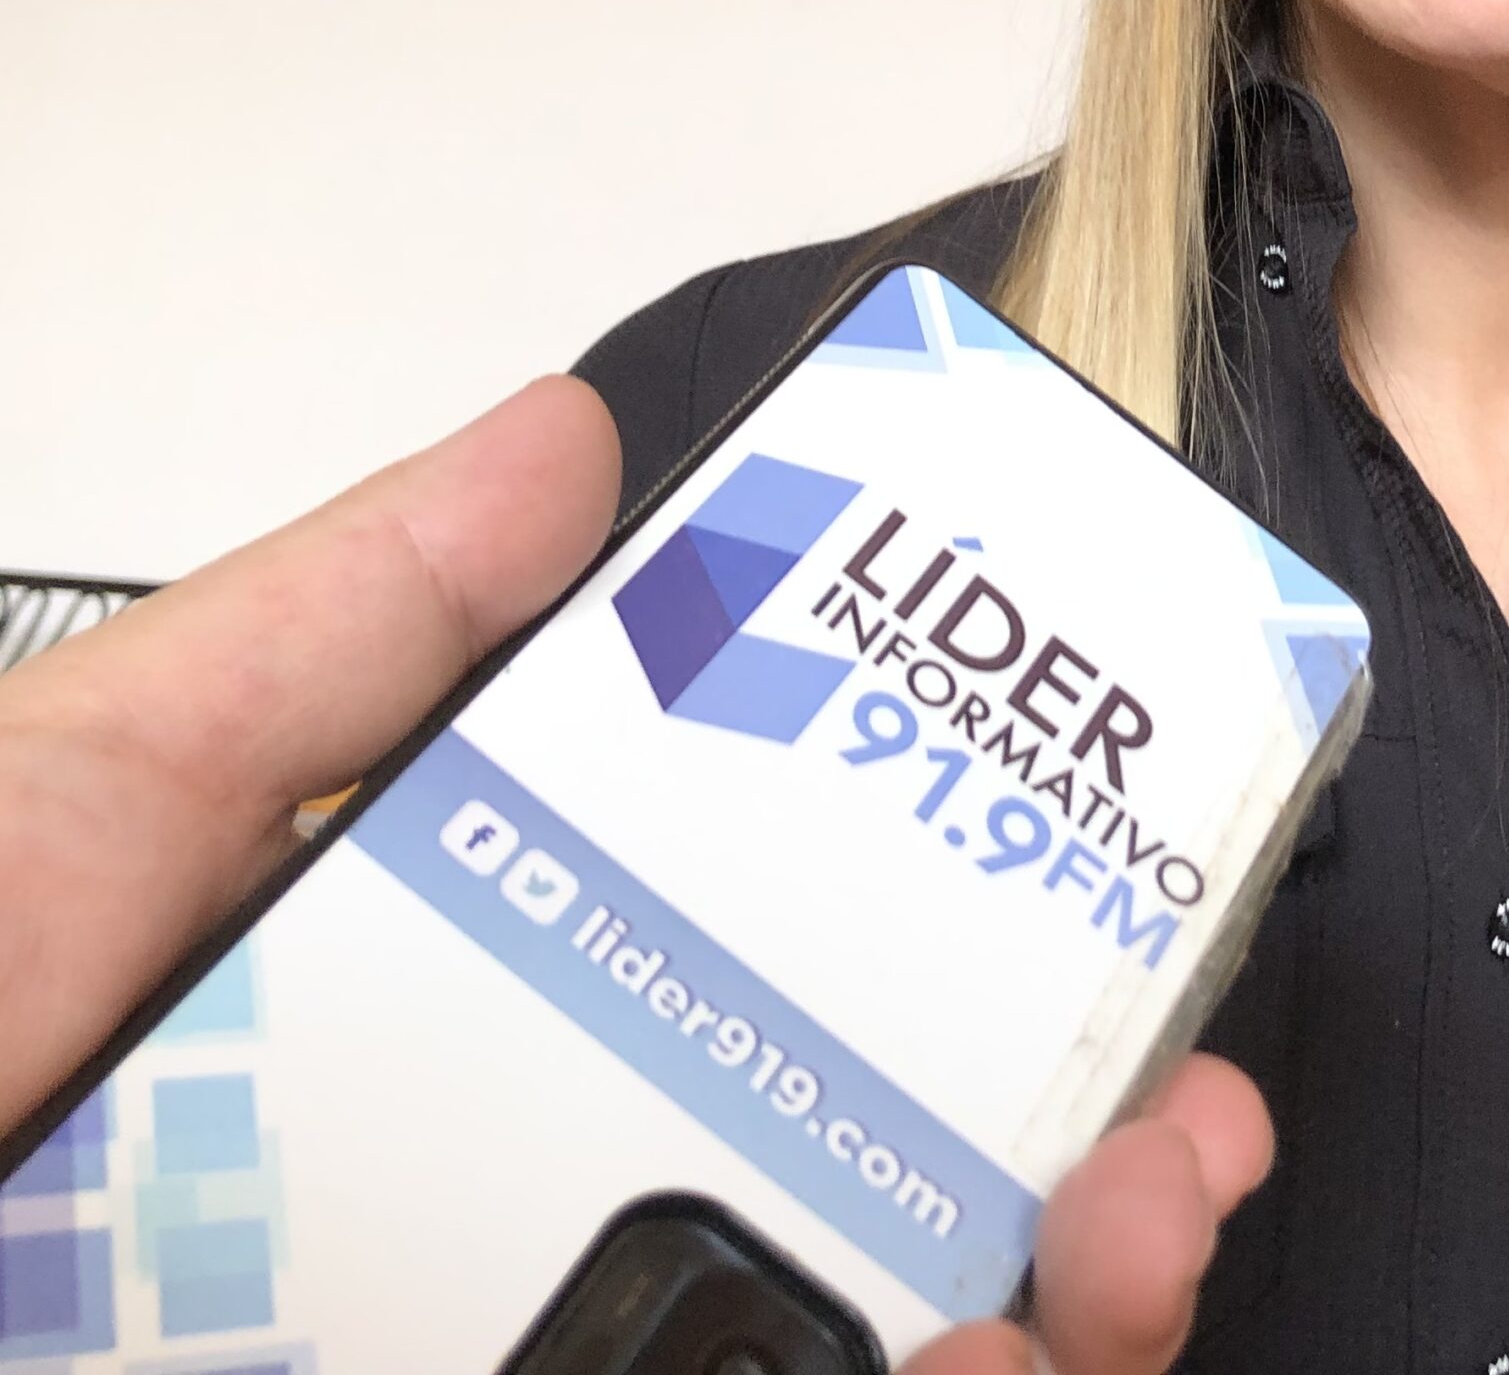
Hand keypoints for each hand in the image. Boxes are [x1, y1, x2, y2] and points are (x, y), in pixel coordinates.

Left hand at [0, 378, 1269, 1373]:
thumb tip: (571, 445)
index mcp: (462, 1072)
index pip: (764, 1003)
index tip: (1079, 862)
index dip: (954, 938)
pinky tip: (992, 1358)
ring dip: (1060, 1311)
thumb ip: (325, 638)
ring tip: (1136, 1237)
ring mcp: (573, 1362)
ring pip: (886, 1360)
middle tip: (1179, 1103)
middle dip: (1078, 1157)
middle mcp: (535, 1254)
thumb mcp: (91, 810)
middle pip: (870, 1215)